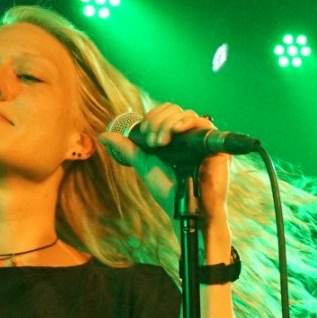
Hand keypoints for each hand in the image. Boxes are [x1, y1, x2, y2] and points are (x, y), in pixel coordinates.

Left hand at [97, 103, 231, 224]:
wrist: (184, 208)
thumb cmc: (168, 189)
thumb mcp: (144, 163)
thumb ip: (127, 148)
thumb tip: (102, 136)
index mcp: (174, 136)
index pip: (164, 112)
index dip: (152, 118)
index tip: (145, 136)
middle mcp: (189, 134)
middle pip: (173, 109)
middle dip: (157, 121)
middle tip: (153, 142)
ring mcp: (201, 138)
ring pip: (184, 113)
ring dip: (167, 124)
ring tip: (161, 143)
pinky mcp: (214, 144)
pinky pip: (202, 122)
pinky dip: (186, 122)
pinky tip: (176, 132)